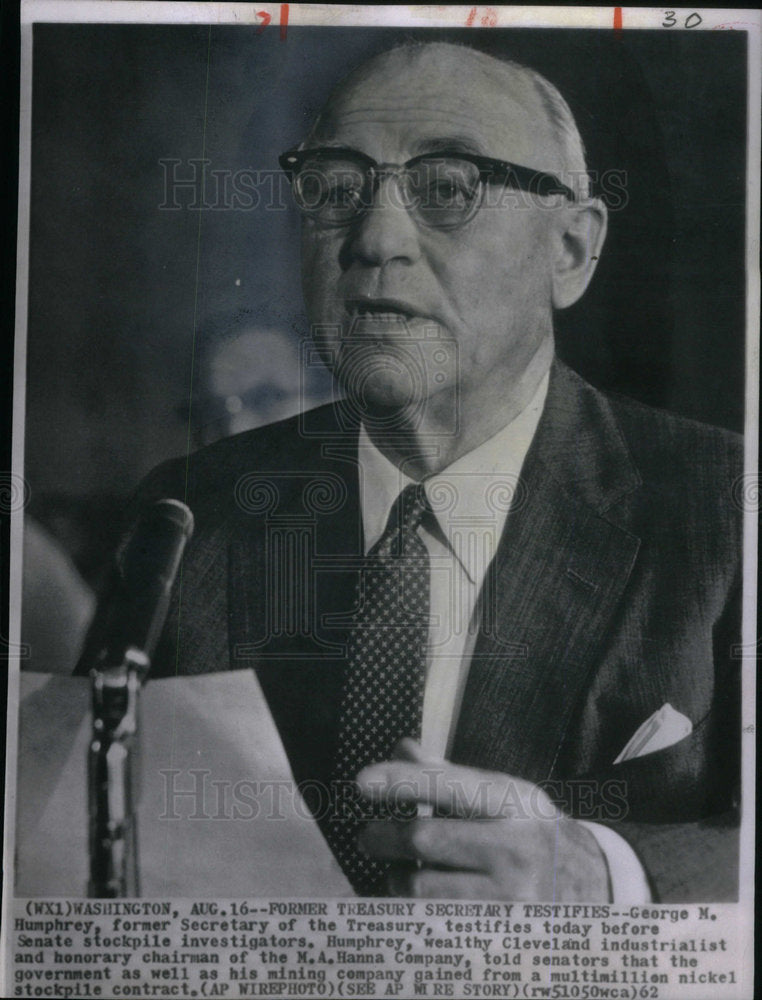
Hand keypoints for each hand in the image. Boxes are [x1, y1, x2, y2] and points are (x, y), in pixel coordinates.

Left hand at [355, 739, 609, 900]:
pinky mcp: (498, 939)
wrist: (597, 891)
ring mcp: (509, 900)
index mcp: (515, 804)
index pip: (450, 786)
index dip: (403, 782)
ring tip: (400, 872)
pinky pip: (432, 925)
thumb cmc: (535, 834)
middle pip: (425, 839)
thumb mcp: (506, 796)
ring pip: (421, 888)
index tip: (361, 782)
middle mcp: (515, 850)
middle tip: (367, 835)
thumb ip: (452, 777)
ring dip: (398, 878)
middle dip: (383, 835)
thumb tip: (402, 749)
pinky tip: (418, 902)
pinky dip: (413, 911)